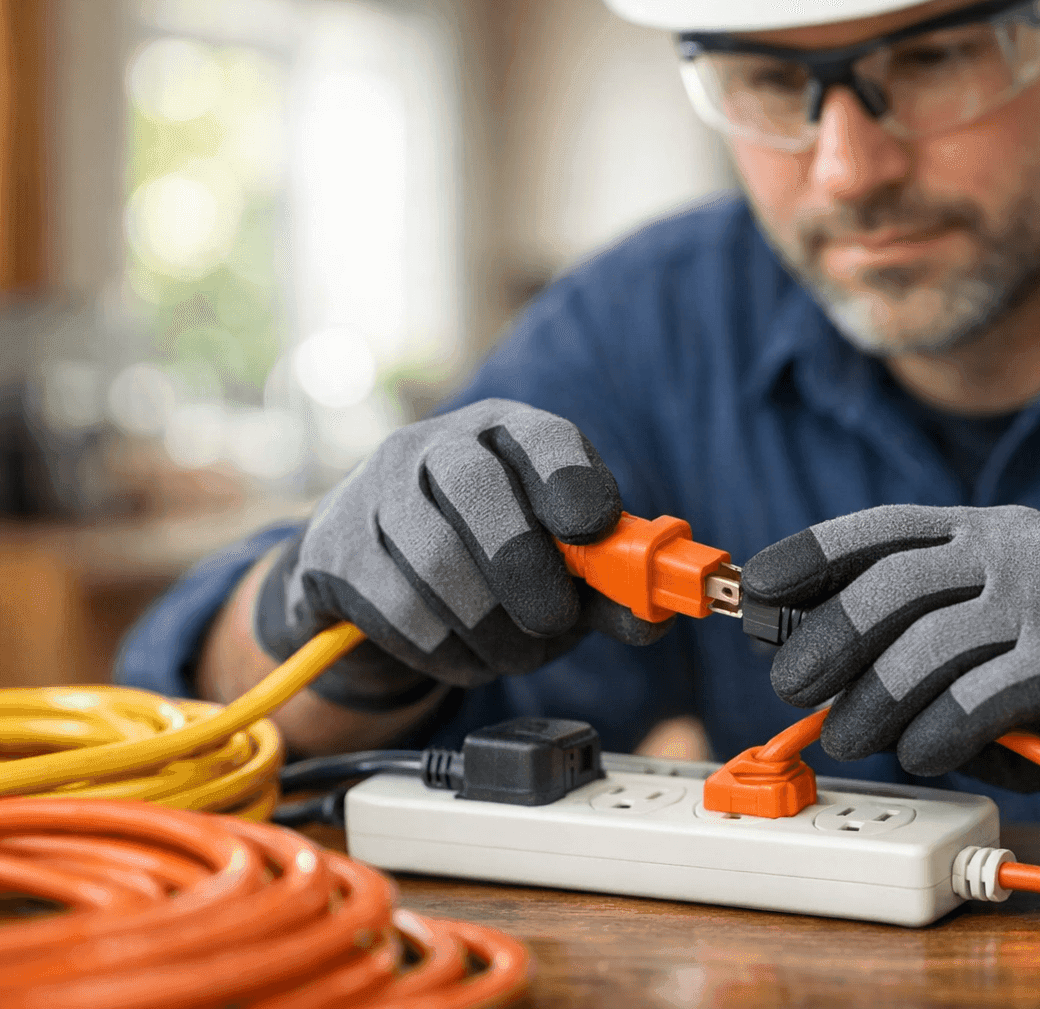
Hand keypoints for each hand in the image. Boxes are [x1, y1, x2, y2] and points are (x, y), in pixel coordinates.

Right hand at [254, 399, 668, 710]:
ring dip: (491, 629)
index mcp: (508, 434)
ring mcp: (375, 493)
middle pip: (476, 488)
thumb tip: (656, 616)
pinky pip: (397, 611)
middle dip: (525, 568)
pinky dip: (446, 651)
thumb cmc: (488, 556)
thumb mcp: (561, 564)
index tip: (597, 531)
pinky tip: (465, 653)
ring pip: (436, 563)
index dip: (574, 482)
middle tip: (556, 623)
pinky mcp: (334, 551)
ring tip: (516, 650)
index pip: (544, 437)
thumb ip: (612, 588)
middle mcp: (436, 446)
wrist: (375, 574)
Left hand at [741, 505, 1039, 821]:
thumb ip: (913, 630)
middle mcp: (1015, 551)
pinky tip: (922, 750)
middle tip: (791, 686)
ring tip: (851, 735)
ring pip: (931, 643)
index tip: (757, 590)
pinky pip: (984, 695)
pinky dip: (938, 730)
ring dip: (874, 699)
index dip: (811, 555)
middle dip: (828, 637)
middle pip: (894, 584)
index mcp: (985, 532)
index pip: (882, 527)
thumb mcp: (987, 625)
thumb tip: (806, 656)